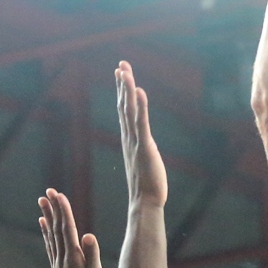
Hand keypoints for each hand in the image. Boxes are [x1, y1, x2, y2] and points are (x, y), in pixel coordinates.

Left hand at [39, 188, 105, 267]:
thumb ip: (93, 257)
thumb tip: (88, 235)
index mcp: (74, 258)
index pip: (68, 229)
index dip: (64, 210)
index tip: (59, 194)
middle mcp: (63, 258)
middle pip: (57, 228)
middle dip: (53, 208)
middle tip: (48, 191)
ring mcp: (58, 263)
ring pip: (51, 234)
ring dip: (47, 216)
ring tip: (42, 201)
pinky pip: (50, 245)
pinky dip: (46, 232)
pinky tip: (42, 224)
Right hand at [116, 61, 167, 209]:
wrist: (146, 202)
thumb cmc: (147, 187)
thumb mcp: (145, 162)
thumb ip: (142, 151)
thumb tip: (144, 146)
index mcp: (130, 139)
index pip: (125, 110)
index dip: (122, 91)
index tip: (121, 74)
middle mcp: (129, 137)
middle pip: (124, 105)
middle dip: (122, 84)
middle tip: (121, 64)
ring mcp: (135, 141)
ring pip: (129, 110)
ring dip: (127, 90)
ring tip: (124, 70)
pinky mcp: (144, 147)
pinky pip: (141, 123)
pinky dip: (140, 106)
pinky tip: (138, 91)